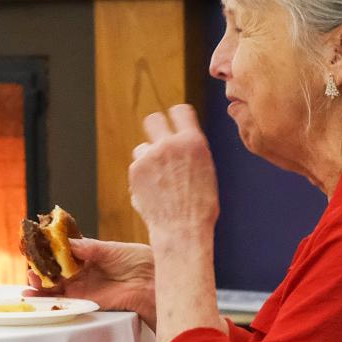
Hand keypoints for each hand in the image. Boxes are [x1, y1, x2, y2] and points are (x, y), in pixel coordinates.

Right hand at [26, 237, 155, 324]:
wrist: (152, 282)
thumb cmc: (136, 259)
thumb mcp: (107, 248)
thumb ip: (84, 247)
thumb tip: (61, 242)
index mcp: (88, 254)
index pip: (62, 252)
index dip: (47, 250)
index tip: (34, 246)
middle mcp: (83, 271)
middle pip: (55, 270)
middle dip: (40, 268)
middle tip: (31, 266)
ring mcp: (83, 287)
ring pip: (56, 286)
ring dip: (40, 283)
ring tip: (30, 279)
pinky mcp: (86, 301)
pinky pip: (64, 300)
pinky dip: (48, 298)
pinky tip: (36, 293)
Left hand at [129, 104, 219, 237]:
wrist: (183, 230)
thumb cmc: (200, 206)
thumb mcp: (206, 170)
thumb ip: (190, 151)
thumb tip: (179, 140)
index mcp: (193, 141)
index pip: (180, 111)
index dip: (176, 117)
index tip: (174, 124)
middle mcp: (170, 144)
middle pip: (153, 119)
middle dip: (154, 128)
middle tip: (157, 142)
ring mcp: (150, 156)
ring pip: (142, 148)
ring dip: (147, 160)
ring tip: (159, 183)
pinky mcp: (135, 170)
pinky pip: (136, 167)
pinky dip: (141, 178)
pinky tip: (152, 194)